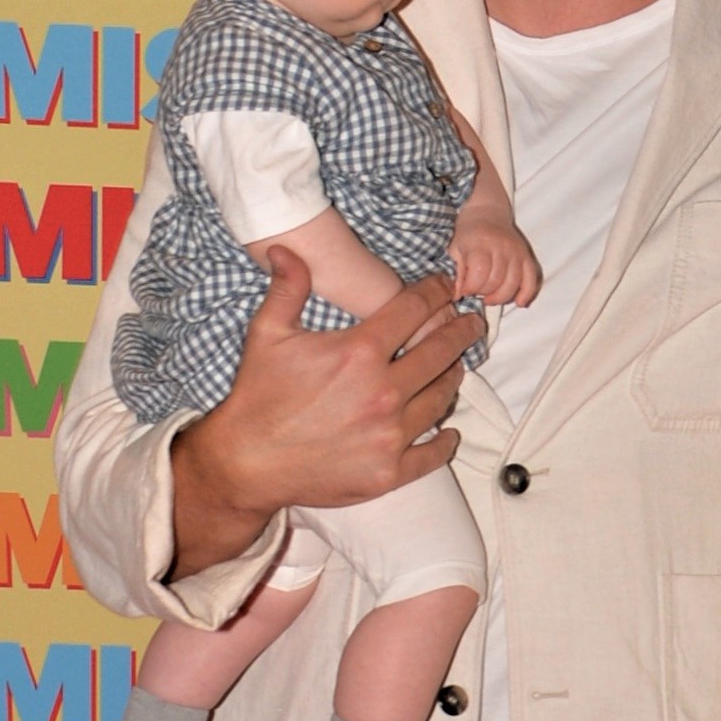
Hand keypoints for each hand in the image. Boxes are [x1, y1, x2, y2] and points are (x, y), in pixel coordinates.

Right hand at [169, 244, 474, 580]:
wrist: (246, 463)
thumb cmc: (257, 395)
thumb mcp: (267, 333)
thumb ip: (288, 288)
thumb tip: (286, 249)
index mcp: (359, 352)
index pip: (414, 310)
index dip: (435, 291)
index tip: (445, 286)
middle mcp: (383, 392)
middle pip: (441, 353)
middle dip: (461, 332)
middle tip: (474, 324)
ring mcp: (390, 435)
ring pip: (441, 400)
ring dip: (453, 380)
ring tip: (457, 369)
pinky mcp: (390, 472)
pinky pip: (433, 454)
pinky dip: (445, 441)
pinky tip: (449, 431)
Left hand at [450, 217, 540, 309]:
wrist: (487, 213)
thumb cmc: (468, 233)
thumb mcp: (455, 248)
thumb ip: (457, 272)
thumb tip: (458, 295)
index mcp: (481, 244)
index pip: (479, 274)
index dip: (470, 288)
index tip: (465, 289)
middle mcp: (502, 247)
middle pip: (496, 282)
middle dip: (484, 292)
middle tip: (476, 290)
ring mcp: (516, 253)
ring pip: (513, 284)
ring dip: (500, 297)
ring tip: (490, 297)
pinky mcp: (527, 257)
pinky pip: (532, 279)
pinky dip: (527, 293)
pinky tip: (520, 302)